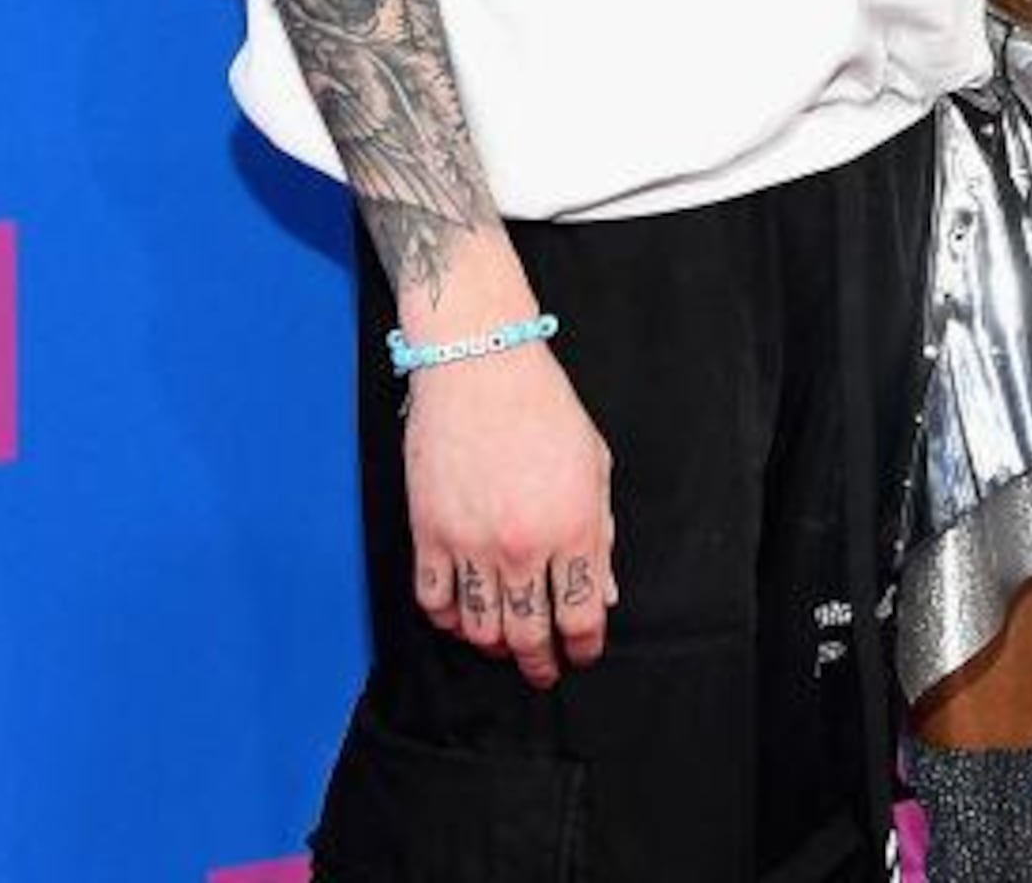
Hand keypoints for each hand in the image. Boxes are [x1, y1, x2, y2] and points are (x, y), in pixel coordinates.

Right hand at [400, 343, 617, 688]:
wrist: (478, 363)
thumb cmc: (542, 405)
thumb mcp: (593, 464)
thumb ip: (600, 534)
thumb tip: (603, 593)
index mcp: (573, 528)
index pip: (581, 616)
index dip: (583, 646)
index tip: (581, 653)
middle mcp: (523, 546)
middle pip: (529, 635)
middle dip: (539, 662)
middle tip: (542, 669)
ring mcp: (471, 543)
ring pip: (479, 629)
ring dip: (494, 645)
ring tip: (503, 643)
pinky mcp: (428, 533)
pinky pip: (433, 602)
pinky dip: (446, 619)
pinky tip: (460, 614)